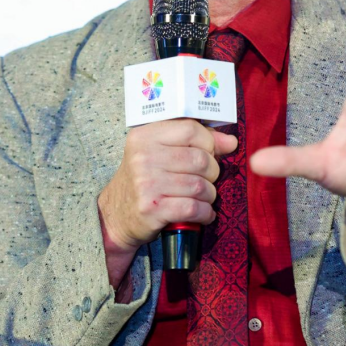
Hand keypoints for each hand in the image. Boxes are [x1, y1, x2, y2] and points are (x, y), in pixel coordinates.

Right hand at [98, 119, 236, 289]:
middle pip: (200, 159)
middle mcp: (143, 157)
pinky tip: (202, 214)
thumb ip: (196, 142)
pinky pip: (194, 208)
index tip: (210, 154)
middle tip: (206, 180)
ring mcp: (146, 183)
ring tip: (203, 198)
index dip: (209, 143)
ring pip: (200, 186)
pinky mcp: (152, 209)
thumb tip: (231, 142)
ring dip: (209, 195)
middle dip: (212, 173)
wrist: (114, 216)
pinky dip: (205, 213)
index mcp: (145, 136)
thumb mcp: (160, 154)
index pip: (191, 129)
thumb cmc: (144, 181)